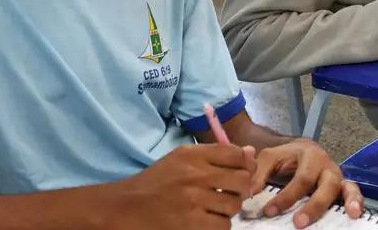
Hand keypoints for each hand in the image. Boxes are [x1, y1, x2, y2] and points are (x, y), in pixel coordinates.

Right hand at [116, 143, 255, 229]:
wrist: (126, 207)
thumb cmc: (156, 182)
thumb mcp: (181, 159)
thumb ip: (215, 155)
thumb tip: (251, 153)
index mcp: (192, 154)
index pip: (236, 154)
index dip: (246, 165)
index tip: (241, 173)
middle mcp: (195, 174)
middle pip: (242, 179)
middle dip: (242, 189)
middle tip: (231, 194)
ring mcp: (193, 199)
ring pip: (234, 205)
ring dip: (229, 209)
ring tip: (215, 208)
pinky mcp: (191, 223)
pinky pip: (223, 225)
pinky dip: (219, 225)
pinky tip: (207, 220)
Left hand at [251, 139, 362, 227]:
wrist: (298, 149)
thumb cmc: (284, 156)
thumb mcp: (268, 158)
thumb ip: (257, 174)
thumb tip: (249, 194)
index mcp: (309, 155)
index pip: (300, 179)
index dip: (286, 197)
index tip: (269, 211)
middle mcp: (327, 165)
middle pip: (325, 185)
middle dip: (314, 205)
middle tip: (298, 223)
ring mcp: (337, 176)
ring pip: (347, 187)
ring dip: (350, 201)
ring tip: (352, 214)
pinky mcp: (342, 186)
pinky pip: (353, 192)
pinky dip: (357, 201)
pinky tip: (356, 214)